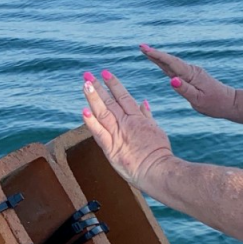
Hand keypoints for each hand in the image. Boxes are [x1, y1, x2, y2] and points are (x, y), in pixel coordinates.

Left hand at [81, 70, 173, 191]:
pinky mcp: (111, 149)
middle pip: (110, 102)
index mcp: (136, 118)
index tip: (105, 73)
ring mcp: (118, 135)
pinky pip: (99, 134)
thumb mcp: (156, 130)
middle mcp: (126, 123)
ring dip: (93, 98)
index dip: (113, 84)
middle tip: (87, 75)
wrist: (158, 170)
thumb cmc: (159, 153)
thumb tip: (143, 102)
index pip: (123, 97)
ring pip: (103, 113)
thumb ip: (147, 116)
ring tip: (85, 84)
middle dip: (98, 87)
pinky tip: (84, 111)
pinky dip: (91, 123)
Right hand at [140, 43, 235, 119]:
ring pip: (172, 64)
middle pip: (169, 61)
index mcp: (191, 75)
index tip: (144, 49)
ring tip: (147, 52)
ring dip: (159, 58)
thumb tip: (171, 80)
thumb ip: (184, 89)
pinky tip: (161, 63)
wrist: (229, 103)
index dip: (156, 55)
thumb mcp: (198, 99)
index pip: (170, 63)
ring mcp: (192, 73)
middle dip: (155, 54)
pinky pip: (176, 68)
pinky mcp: (193, 77)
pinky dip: (166, 64)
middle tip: (141, 47)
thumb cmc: (214, 104)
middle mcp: (191, 71)